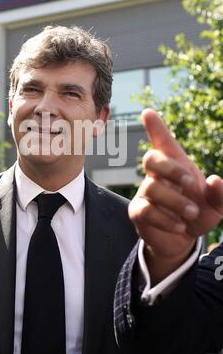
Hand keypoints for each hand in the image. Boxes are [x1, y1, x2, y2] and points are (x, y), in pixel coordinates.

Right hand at [129, 109, 222, 280]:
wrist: (183, 240)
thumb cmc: (198, 213)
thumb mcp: (217, 205)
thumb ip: (221, 194)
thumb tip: (214, 180)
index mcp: (176, 166)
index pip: (164, 142)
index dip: (156, 127)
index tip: (148, 112)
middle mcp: (158, 176)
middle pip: (151, 158)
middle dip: (170, 168)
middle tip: (191, 183)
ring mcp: (145, 193)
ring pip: (152, 188)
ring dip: (175, 201)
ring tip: (191, 213)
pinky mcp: (138, 212)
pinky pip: (146, 210)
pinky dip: (165, 219)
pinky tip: (180, 226)